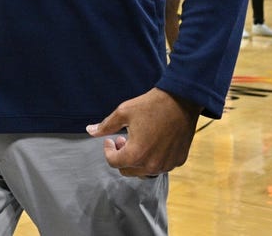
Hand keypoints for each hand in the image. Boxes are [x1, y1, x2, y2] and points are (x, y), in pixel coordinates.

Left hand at [85, 88, 199, 176]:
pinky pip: (161, 166)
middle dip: (122, 156)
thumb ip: (106, 126)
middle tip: (123, 139)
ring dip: (137, 159)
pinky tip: (154, 142)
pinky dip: (154, 158)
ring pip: (144, 170)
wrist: (182, 100)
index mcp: (135, 154)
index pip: (113, 162)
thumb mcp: (123, 112)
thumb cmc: (151, 105)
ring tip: (139, 140)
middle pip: (127, 170)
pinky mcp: (178, 161)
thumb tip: (90, 131)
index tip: (110, 139)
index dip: (108, 150)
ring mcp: (167, 165)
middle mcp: (151, 165)